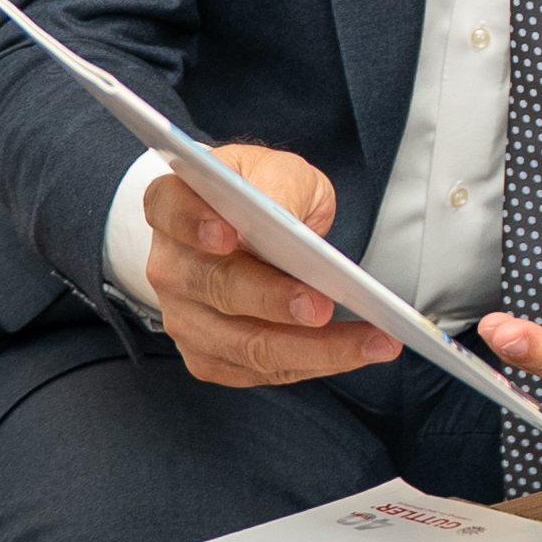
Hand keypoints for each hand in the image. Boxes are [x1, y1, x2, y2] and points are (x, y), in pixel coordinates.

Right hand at [144, 145, 398, 386]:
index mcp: (174, 206)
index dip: (194, 222)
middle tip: (322, 305)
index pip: (170, 209)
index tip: (229, 234)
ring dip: (313, 347)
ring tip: (372, 340)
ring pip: (244, 343)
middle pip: (214, 287)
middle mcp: (170, 266)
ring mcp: (184, 316)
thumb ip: (280, 187)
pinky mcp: (209, 356)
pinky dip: (316, 363)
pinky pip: (262, 370)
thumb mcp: (279, 171)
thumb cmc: (263, 193)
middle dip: (272, 300)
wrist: (252, 225)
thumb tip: (286, 220)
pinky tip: (358, 351)